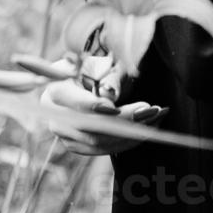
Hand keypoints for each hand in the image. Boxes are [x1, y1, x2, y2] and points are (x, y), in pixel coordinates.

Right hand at [39, 55, 168, 157]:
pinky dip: (130, 140)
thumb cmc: (88, 67)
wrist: (76, 82)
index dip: (93, 106)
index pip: (73, 102)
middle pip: (91, 126)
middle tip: (152, 110)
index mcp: (55, 91)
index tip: (116, 106)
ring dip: (133, 132)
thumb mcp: (95, 63)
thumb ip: (103, 76)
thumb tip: (112, 98)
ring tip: (157, 116)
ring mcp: (66, 136)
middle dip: (125, 121)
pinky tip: (150, 127)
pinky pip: (105, 149)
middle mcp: (56, 118)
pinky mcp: (78, 146)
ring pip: (100, 142)